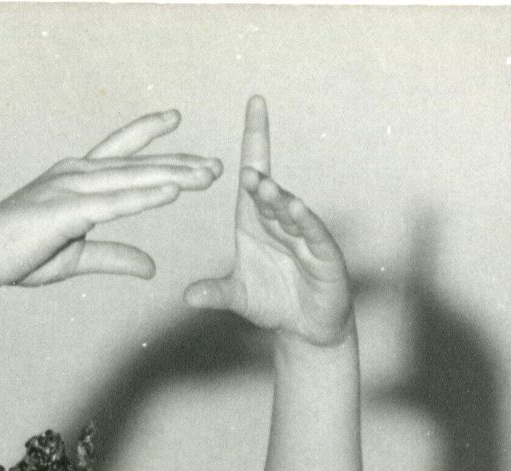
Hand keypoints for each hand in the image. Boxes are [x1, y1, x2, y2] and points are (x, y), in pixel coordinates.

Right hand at [0, 113, 222, 293]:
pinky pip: (115, 203)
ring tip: (205, 176)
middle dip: (179, 163)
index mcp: (76, 179)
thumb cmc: (20, 255)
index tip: (176, 119)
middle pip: (138, 165)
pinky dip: (145, 197)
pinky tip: (172, 192)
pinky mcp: (68, 210)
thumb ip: (116, 258)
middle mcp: (77, 174)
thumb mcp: (77, 258)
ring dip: (172, 176)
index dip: (149, 134)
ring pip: (133, 179)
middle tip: (216, 166)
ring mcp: (72, 188)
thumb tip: (151, 266)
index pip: (120, 151)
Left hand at [183, 97, 351, 343]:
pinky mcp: (323, 252)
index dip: (255, 137)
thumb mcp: (239, 297)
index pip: (254, 172)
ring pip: (288, 210)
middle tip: (246, 171)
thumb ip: (215, 292)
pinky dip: (305, 222)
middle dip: (258, 179)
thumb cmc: (275, 301)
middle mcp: (280, 220)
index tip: (254, 103)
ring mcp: (303, 234)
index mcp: (257, 220)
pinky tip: (296, 209)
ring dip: (277, 199)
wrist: (308, 326)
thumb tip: (187, 295)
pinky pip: (312, 233)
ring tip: (263, 188)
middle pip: (268, 190)